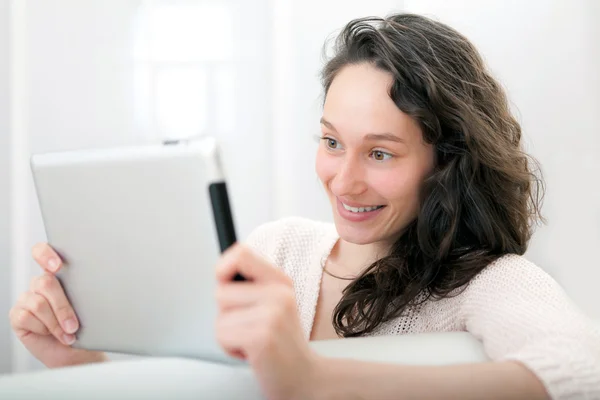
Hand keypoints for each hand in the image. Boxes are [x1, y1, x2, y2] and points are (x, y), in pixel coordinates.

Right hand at [8, 243, 106, 367]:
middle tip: (74, 325)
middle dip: (62, 306)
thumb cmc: (88, 326)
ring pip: (38, 303)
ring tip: (69, 334)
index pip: (43, 252)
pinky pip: (26, 317)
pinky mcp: (18, 315)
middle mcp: (40, 284)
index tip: (57, 266)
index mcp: (58, 274)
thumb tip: (101, 281)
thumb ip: (87, 290)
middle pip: (45, 283)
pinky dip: (44, 329)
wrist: (79, 351)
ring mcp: (27, 299)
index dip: (45, 254)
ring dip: (56, 322)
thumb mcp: (92, 305)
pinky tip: (53, 335)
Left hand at [215, 243, 321, 399]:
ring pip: (220, 317)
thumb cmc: (281, 344)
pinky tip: (252, 353)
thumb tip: (221, 272)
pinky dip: (230, 348)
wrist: (305, 378)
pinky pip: (222, 335)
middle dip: (226, 314)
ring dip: (229, 334)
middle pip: (221, 291)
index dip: (223, 268)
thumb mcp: (273, 305)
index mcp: (281, 282)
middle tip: (250, 327)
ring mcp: (273, 314)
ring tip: (252, 340)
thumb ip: (250, 287)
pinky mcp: (262, 336)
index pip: (240, 253)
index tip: (226, 285)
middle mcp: (279, 293)